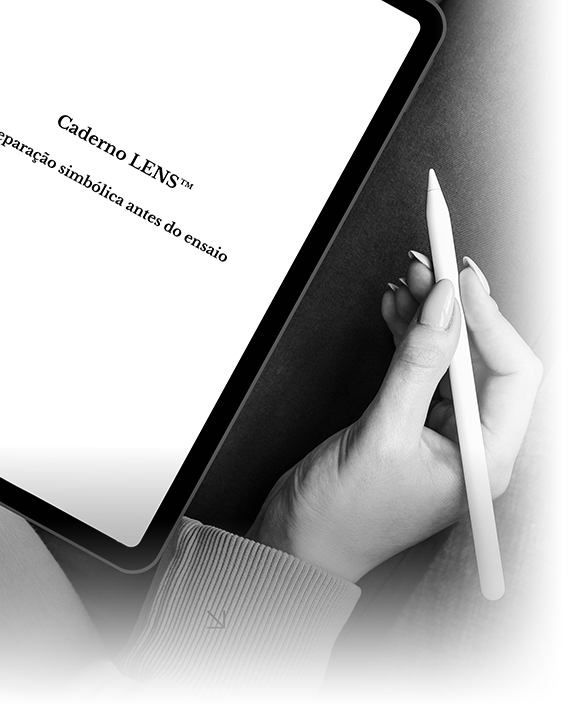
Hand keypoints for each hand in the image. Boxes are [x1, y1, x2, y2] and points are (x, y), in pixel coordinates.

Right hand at [249, 253, 542, 582]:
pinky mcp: (404, 423)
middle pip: (480, 360)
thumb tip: (444, 306)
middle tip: (432, 266)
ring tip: (409, 279)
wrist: (298, 543)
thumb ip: (417, 365)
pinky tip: (395, 311)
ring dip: (429, 316)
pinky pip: (416, 368)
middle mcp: (469, 446)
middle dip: (456, 309)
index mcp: (486, 460)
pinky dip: (406, 335)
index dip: (488, 319)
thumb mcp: (384, 432)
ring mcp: (436, 433)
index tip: (459, 279)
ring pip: (447, 358)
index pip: (513, 373)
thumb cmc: (344, 515)